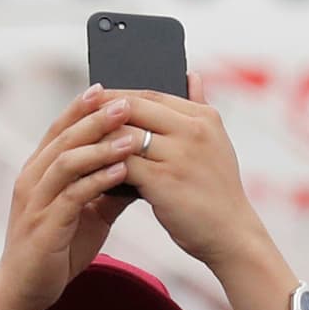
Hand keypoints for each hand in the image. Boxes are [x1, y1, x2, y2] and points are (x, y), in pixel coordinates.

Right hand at [0, 92, 148, 309]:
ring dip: (100, 145)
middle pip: (64, 137)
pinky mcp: (44, 226)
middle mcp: (32, 179)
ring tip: (131, 135)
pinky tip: (122, 172)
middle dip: (96, 117)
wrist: (27, 291)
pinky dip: (98, 180)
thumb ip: (106, 188)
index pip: (60, 129)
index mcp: (39, 171)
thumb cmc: (56, 250)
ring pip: (67, 161)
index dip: (82, 107)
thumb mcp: (87, 213)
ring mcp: (35, 201)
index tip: (110, 88)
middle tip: (127, 102)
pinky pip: (72, 195)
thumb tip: (138, 165)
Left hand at [94, 83, 277, 288]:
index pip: (152, 94)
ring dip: (98, 139)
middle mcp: (194, 130)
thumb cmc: (217, 191)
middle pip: (134, 107)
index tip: (95, 100)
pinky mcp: (163, 180)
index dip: (119, 96)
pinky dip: (102, 165)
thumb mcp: (215, 143)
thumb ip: (200, 106)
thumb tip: (190, 74)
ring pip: (123, 134)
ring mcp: (179, 154)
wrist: (231, 235)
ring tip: (77, 145)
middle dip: (102, 111)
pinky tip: (88, 170)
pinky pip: (121, 164)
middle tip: (76, 118)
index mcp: (204, 117)